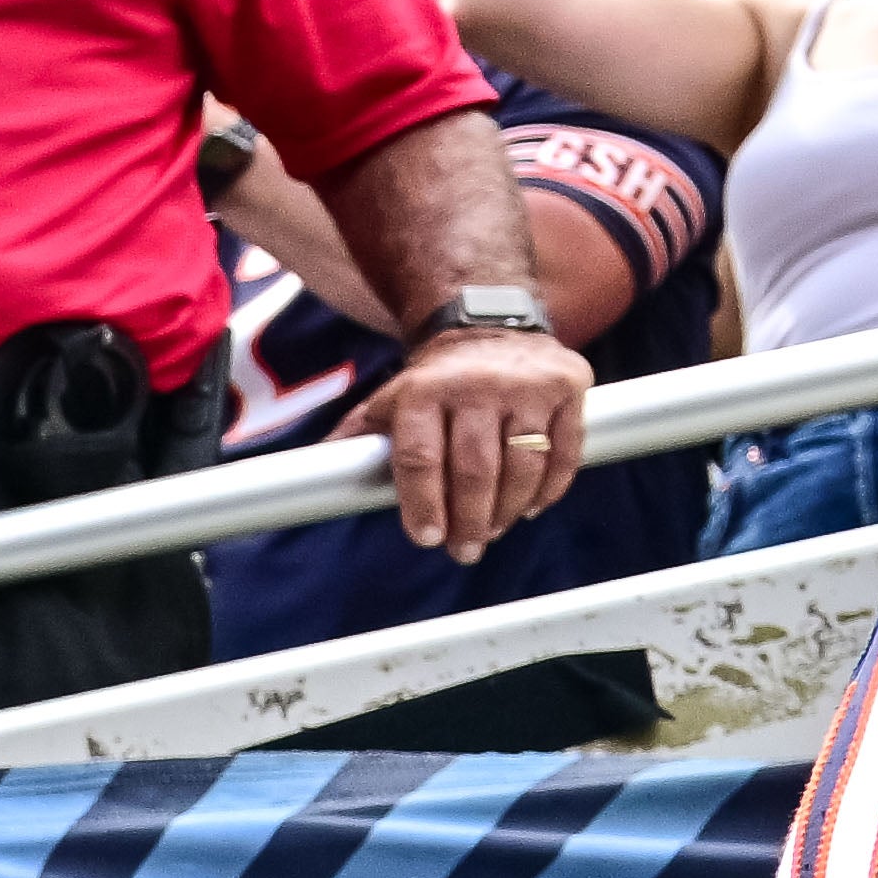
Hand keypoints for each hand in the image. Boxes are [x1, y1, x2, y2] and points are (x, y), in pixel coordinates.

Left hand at [371, 317, 599, 561]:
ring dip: (508, 509)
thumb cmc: (431, 384)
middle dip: (469, 519)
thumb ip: (356, 440)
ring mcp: (528, 387)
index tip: (426, 538)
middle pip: (474, 469)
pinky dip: (549, 487)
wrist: (489, 327)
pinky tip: (529, 507)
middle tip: (464, 550)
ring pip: (523, 464)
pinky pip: (565, 450)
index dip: (423, 504)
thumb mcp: (388, 401)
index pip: (420, 458)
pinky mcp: (568, 388)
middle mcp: (477, 386)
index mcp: (423, 392)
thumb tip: (309, 479)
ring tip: (493, 531)